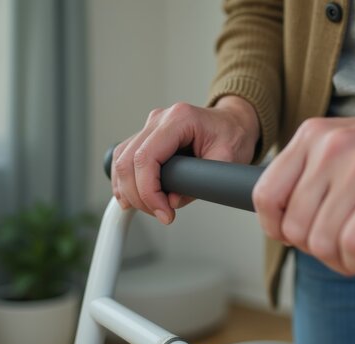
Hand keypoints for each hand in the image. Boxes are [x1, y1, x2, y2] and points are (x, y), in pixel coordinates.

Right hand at [113, 96, 258, 223]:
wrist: (234, 123)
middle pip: (127, 161)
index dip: (148, 191)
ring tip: (152, 208)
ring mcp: (150, 126)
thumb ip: (200, 183)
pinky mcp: (146, 137)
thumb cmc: (233, 136)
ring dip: (129, 191)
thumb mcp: (227, 160)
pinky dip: (125, 182)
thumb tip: (171, 202)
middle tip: (160, 214)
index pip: (146, 157)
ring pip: (120, 160)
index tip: (163, 211)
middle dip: (138, 195)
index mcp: (180, 119)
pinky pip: (124, 158)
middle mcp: (159, 119)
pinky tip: (133, 198)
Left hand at [252, 97, 354, 275]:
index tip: (297, 236)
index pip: (265, 195)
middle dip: (315, 249)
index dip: (277, 228)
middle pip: (295, 226)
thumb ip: (308, 175)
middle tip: (339, 246)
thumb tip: (277, 221)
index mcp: (314, 135)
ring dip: (339, 260)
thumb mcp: (342, 147)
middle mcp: (335, 146)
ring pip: (323, 240)